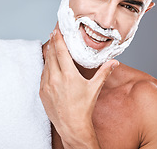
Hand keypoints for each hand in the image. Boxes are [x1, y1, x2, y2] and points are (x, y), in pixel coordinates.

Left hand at [40, 27, 118, 147]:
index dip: (58, 39)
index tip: (56, 31)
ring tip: (51, 46)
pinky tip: (49, 64)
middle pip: (51, 55)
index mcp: (68, 75)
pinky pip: (42, 75)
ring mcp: (46, 85)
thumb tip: (114, 62)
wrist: (72, 126)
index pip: (61, 52)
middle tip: (53, 33)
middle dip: (52, 43)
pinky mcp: (42, 92)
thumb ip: (103, 72)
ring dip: (48, 54)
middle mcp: (55, 79)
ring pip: (46, 64)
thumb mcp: (94, 88)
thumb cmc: (83, 108)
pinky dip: (46, 67)